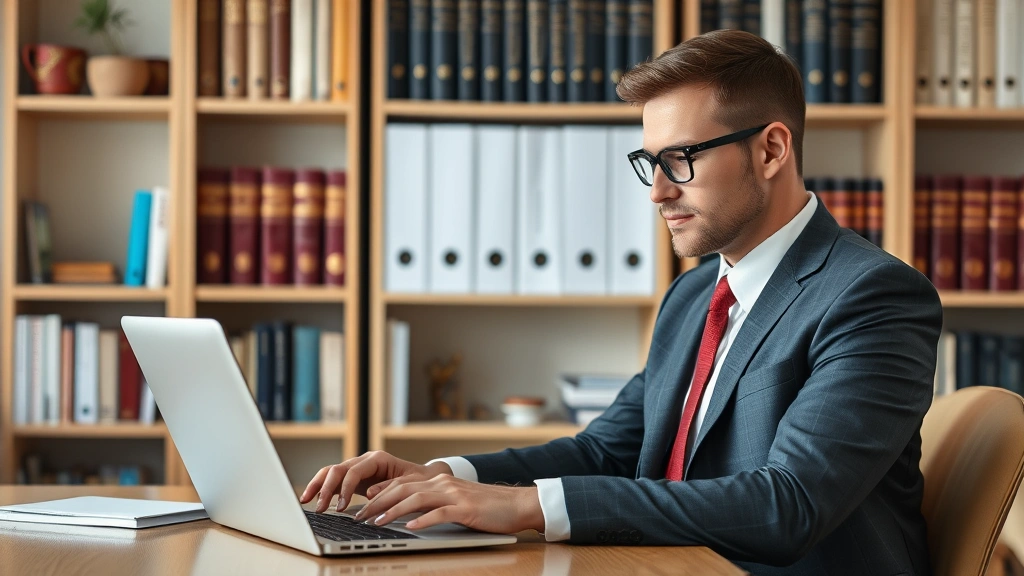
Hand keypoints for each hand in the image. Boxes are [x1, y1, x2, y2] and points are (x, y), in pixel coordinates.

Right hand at [299, 451, 452, 513]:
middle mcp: (364, 460)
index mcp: (377, 459)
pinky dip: (321, 488)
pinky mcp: (352, 477)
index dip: (345, 489)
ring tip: (306, 501)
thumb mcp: (408, 484)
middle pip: (337, 469)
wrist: (423, 478)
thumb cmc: (417, 481)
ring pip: (330, 472)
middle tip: (320, 508)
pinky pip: (332, 479)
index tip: (340, 507)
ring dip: (318, 486)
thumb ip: (389, 488)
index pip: (353, 471)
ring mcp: (356, 468)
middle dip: (326, 488)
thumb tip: (369, 495)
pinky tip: (311, 499)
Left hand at [353, 474, 544, 534]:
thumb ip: (434, 501)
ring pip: (416, 499)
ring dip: (394, 511)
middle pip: (403, 489)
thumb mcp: (455, 500)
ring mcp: (454, 495)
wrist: (516, 504)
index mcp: (439, 481)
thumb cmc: (486, 506)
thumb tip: (409, 513)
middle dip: (378, 502)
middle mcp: (443, 483)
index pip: (402, 482)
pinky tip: (411, 529)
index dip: (380, 492)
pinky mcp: (465, 508)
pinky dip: (423, 521)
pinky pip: (439, 513)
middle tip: (360, 515)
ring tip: (377, 522)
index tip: (362, 503)